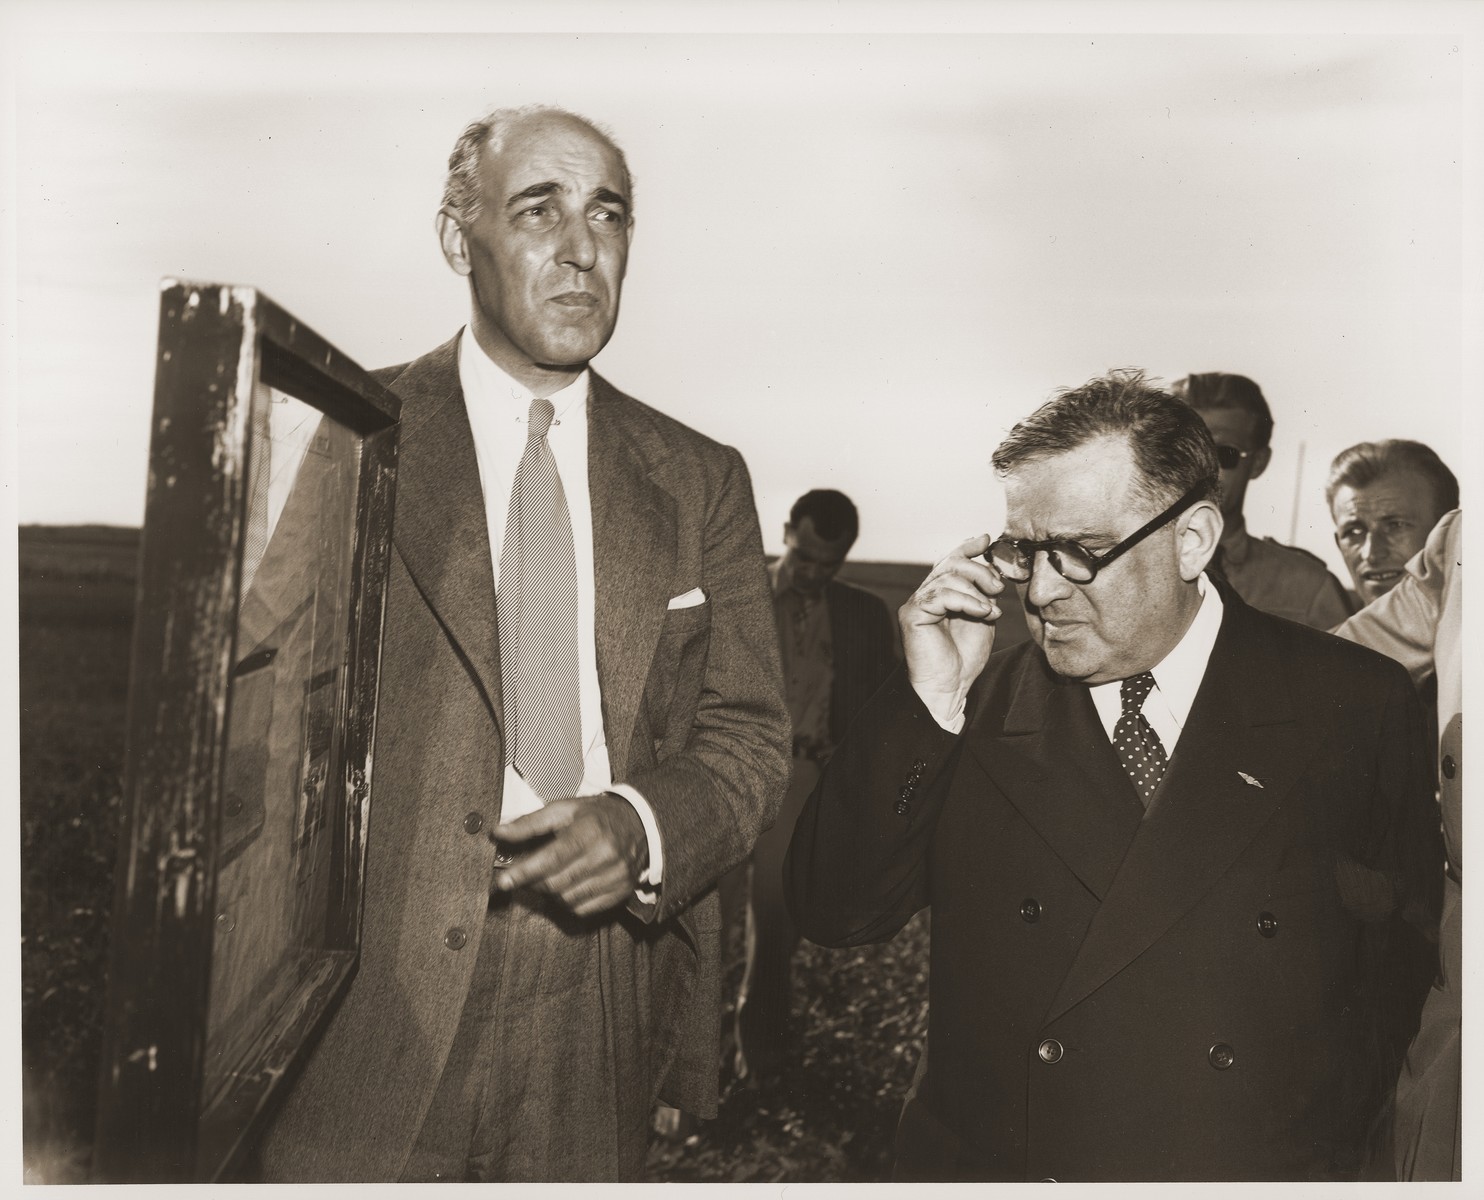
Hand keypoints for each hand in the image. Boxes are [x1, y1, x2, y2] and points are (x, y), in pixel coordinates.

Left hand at [490, 793, 648, 916]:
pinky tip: (567, 886)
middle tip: (522, 876)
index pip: (552, 858)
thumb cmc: (595, 816)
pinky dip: (567, 902)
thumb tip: (498, 833)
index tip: (503, 881)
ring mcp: (615, 876)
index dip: (525, 872)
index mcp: (589, 831)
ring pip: (567, 899)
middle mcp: (605, 855)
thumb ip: (529, 823)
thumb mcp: (563, 809)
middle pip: (556, 883)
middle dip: (532, 883)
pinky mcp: (620, 892)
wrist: (638, 824)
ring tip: (548, 877)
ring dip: (549, 893)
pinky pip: (583, 909)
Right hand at [900, 534, 1004, 720]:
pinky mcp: (912, 613)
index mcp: (942, 593)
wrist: (950, 687)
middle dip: (979, 570)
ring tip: (991, 611)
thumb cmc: (965, 657)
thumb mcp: (982, 616)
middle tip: (997, 589)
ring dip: (976, 590)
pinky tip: (982, 613)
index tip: (987, 541)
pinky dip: (966, 601)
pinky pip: (941, 594)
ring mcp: (917, 603)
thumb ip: (984, 592)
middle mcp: (927, 594)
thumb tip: (992, 566)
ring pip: (947, 577)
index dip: (968, 547)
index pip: (951, 560)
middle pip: (951, 563)